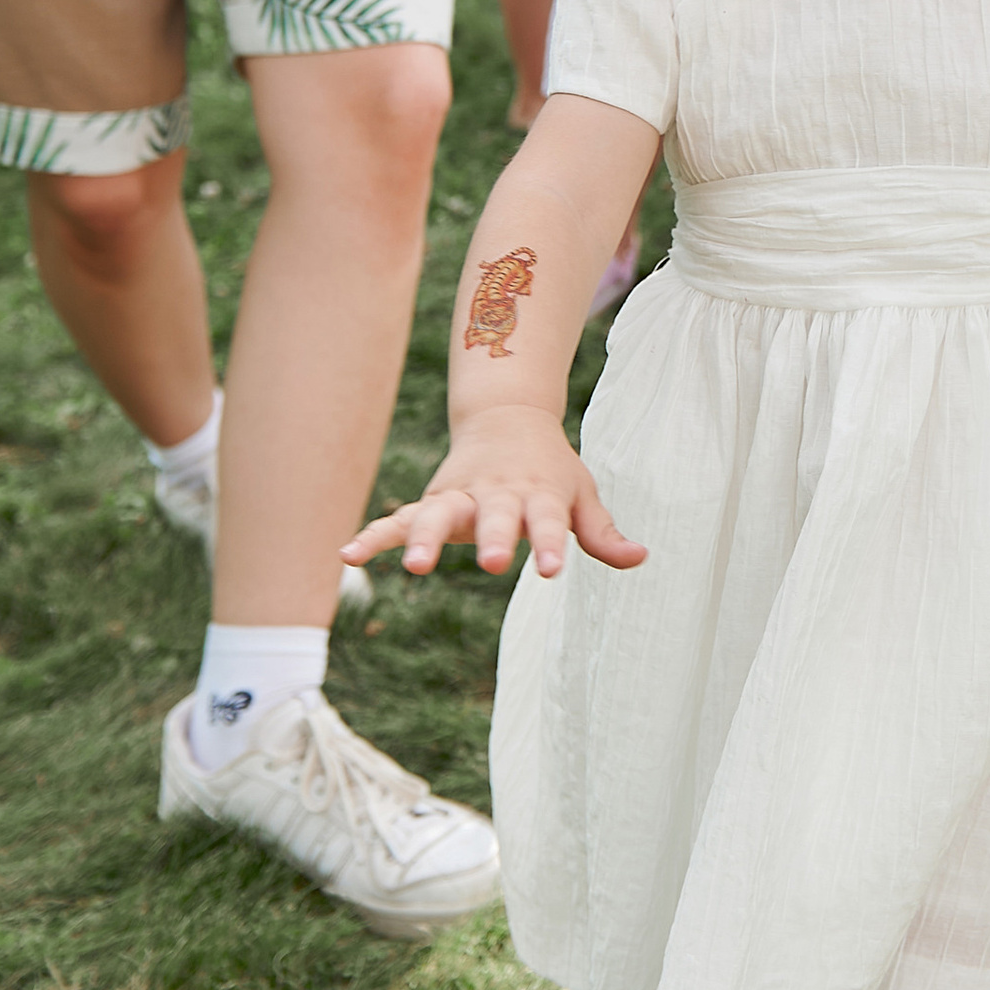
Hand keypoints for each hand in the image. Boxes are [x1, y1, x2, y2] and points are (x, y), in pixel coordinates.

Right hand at [344, 405, 645, 581]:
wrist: (507, 419)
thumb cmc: (551, 468)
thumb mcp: (582, 495)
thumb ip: (603, 533)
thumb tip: (641, 558)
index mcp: (539, 493)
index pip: (550, 522)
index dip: (552, 544)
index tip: (552, 570)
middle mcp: (497, 494)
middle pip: (493, 516)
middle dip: (491, 537)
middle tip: (491, 563)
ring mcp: (460, 497)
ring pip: (438, 515)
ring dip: (426, 539)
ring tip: (415, 566)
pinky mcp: (432, 502)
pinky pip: (398, 520)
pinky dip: (374, 535)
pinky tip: (348, 556)